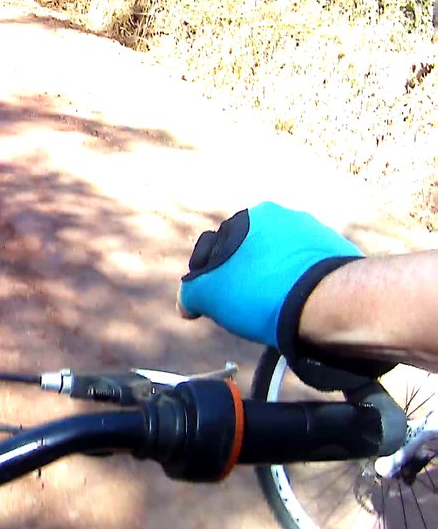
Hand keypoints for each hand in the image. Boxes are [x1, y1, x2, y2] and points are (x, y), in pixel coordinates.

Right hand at [178, 202, 362, 346]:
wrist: (329, 301)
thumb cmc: (260, 292)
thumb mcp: (207, 295)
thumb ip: (190, 293)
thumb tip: (187, 303)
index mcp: (250, 217)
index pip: (216, 248)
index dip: (209, 277)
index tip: (215, 301)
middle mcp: (284, 217)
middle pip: (252, 252)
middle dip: (245, 275)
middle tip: (245, 307)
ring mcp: (317, 233)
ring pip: (282, 261)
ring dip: (274, 281)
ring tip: (276, 311)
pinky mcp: (341, 254)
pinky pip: (309, 270)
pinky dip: (301, 286)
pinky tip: (300, 308)